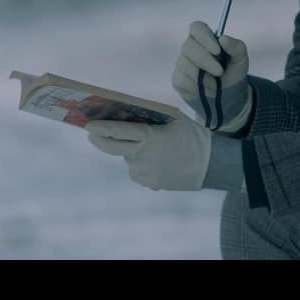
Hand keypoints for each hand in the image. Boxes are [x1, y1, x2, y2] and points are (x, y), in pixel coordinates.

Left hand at [85, 117, 211, 191]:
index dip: (99, 127)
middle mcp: (142, 156)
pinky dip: (142, 165)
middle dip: (98, 139)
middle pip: (111, 147)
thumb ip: (150, 119)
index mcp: (148, 137)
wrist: (212, 165)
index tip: (87, 124)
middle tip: (92, 133)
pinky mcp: (151, 184)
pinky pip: (138, 172)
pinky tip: (157, 161)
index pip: (116, 131)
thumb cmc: (193, 137)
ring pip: (128, 160)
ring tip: (151, 149)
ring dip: (131, 153)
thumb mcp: (173, 120)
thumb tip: (128, 115)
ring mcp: (145, 173)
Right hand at [172, 21, 249, 129]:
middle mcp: (189, 46)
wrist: (226, 91)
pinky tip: (205, 88)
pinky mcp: (177, 78)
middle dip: (205, 61)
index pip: (196, 27)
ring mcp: (181, 62)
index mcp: (204, 36)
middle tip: (220, 72)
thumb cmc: (231, 69)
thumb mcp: (240, 58)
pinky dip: (196, 87)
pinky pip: (182, 80)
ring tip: (216, 84)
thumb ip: (236, 47)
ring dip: (204, 77)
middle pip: (188, 46)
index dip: (205, 37)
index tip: (217, 50)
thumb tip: (223, 39)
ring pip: (185, 65)